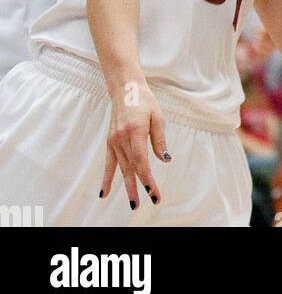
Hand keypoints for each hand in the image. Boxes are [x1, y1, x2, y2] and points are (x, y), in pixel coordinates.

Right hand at [100, 82, 168, 209]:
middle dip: (140, 187)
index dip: (147, 179)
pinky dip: (107, 179)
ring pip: (122, 168)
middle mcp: (122, 138)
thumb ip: (159, 139)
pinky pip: (108, 163)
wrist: (125, 88)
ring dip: (127, 187)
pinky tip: (104, 194)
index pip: (141, 161)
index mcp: (135, 130)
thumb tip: (165, 159)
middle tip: (148, 202)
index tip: (154, 192)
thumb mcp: (157, 116)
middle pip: (132, 168)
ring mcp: (114, 141)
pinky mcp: (110, 142)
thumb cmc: (144, 100)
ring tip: (134, 204)